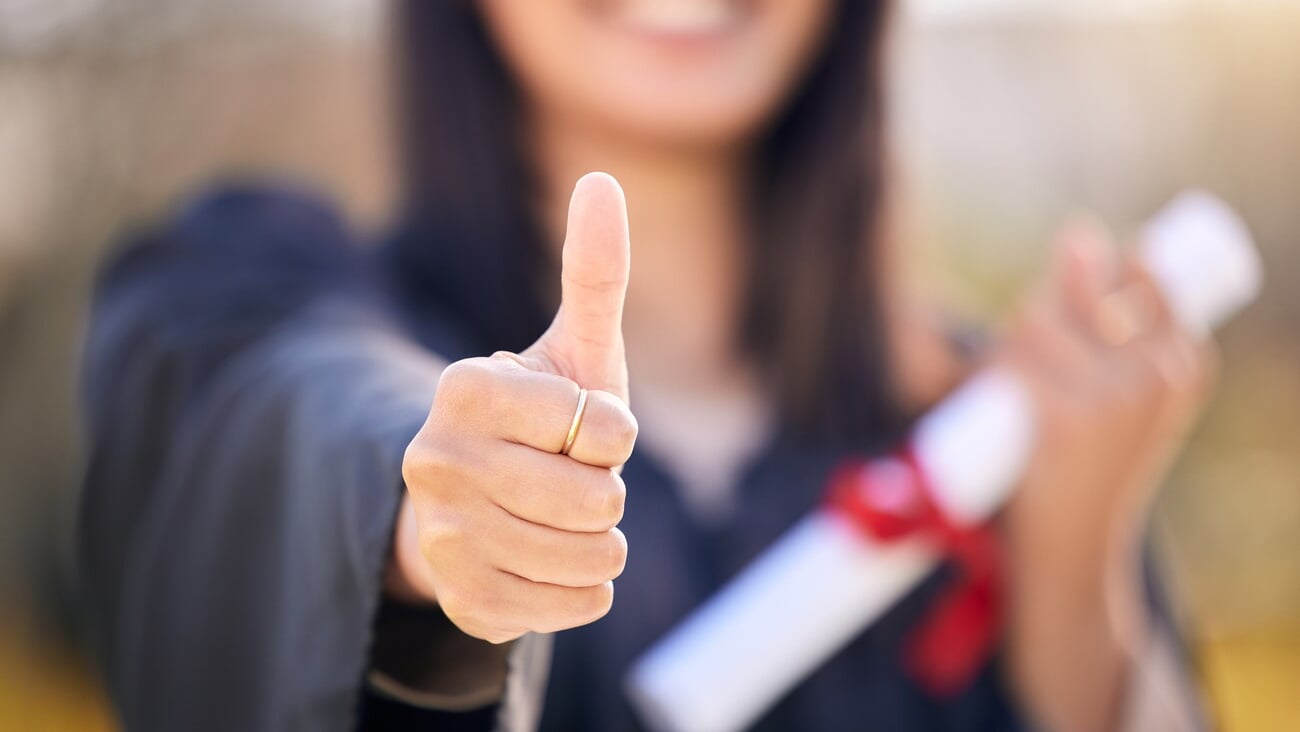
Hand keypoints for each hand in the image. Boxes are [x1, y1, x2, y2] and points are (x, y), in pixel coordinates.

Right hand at [392, 173, 636, 643]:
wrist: (476, 504)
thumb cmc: (544, 419)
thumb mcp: (573, 348)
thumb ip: (593, 271)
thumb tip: (601, 180)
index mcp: (465, 388)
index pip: (605, 430)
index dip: (614, 434)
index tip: (579, 428)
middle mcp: (435, 460)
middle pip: (600, 501)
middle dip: (609, 494)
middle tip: (572, 479)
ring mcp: (442, 536)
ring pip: (594, 559)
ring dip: (604, 543)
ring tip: (562, 520)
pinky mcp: (461, 600)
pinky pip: (578, 607)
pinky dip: (588, 589)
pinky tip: (551, 562)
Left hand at [995, 218, 1216, 729]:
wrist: (1077, 550)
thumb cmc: (1096, 465)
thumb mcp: (1134, 402)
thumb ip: (1123, 337)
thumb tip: (1078, 236)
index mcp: (1187, 362)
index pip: (1142, 268)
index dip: (1096, 263)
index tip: (1079, 268)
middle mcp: (1158, 374)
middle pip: (1078, 286)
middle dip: (1040, 301)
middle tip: (1032, 346)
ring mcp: (1112, 396)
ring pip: (1033, 321)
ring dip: (1006, 343)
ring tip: (1014, 385)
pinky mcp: (1061, 419)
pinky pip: (1008, 362)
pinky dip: (988, 371)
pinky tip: (991, 393)